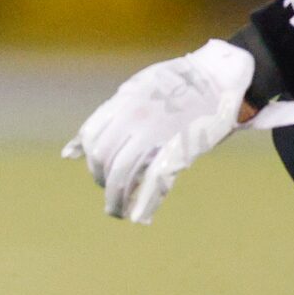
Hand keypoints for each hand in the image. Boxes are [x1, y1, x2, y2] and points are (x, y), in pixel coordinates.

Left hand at [62, 38, 257, 224]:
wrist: (219, 77)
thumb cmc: (182, 82)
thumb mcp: (139, 87)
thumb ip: (112, 112)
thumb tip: (75, 147)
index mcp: (123, 101)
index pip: (90, 135)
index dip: (89, 159)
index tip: (97, 172)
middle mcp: (132, 117)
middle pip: (103, 158)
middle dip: (103, 181)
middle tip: (111, 194)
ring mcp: (154, 134)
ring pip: (122, 173)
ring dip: (117, 198)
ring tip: (118, 210)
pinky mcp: (178, 149)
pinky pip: (154, 181)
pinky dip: (144, 202)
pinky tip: (139, 217)